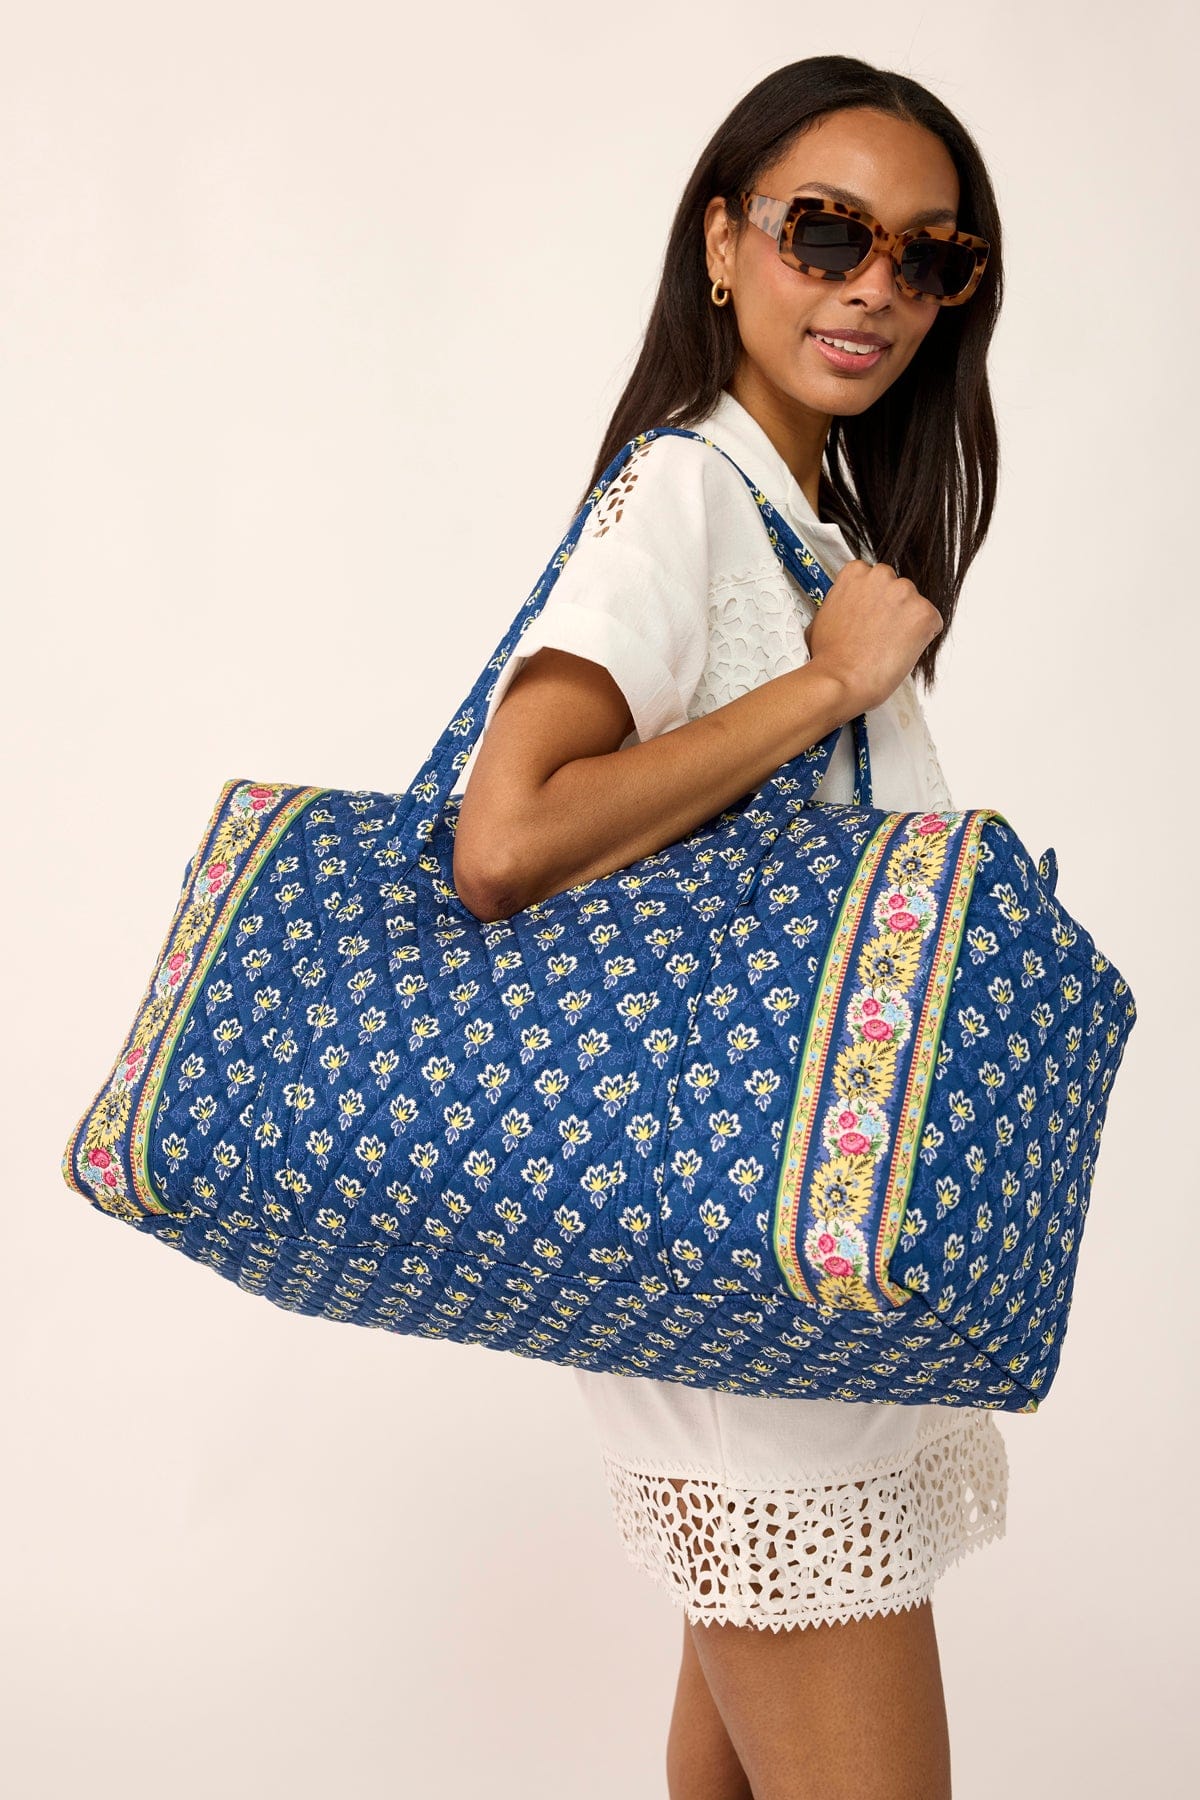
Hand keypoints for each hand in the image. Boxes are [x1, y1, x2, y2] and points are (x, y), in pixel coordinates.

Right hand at [804, 560, 942, 713]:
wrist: (840, 680)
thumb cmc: (828, 657)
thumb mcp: (825, 614)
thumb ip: (844, 600)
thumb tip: (851, 606)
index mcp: (856, 572)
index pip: (875, 577)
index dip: (874, 601)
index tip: (869, 617)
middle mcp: (882, 575)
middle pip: (897, 588)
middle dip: (893, 609)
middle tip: (880, 635)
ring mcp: (905, 592)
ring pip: (916, 605)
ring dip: (908, 623)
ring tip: (889, 646)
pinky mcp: (924, 613)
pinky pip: (932, 623)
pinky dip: (923, 638)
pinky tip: (902, 651)